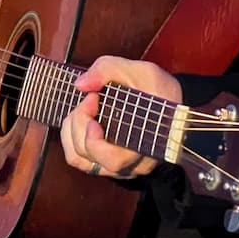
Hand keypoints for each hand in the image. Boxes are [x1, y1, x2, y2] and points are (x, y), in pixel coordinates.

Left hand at [60, 56, 182, 179]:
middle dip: (80, 122)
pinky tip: (80, 118)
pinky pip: (76, 158)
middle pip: (90, 156)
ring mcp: (116, 167)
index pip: (115, 160)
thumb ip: (109, 70)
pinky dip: (70, 136)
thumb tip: (81, 84)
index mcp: (146, 147)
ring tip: (84, 108)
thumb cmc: (158, 91)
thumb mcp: (141, 71)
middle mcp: (131, 165)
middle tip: (91, 98)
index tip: (94, 103)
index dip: (95, 139)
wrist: (168, 102)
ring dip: (71, 130)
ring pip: (78, 159)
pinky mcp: (104, 162)